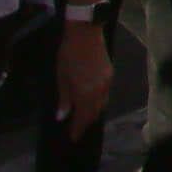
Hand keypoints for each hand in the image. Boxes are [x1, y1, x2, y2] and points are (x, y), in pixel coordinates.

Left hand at [57, 13, 116, 130]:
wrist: (85, 33)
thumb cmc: (68, 54)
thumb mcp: (61, 77)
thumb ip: (64, 98)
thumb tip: (62, 116)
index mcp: (85, 93)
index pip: (82, 118)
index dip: (77, 129)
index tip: (72, 138)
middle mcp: (99, 91)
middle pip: (94, 113)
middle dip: (86, 123)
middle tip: (77, 129)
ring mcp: (107, 82)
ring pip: (102, 104)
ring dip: (93, 113)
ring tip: (83, 117)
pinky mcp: (110, 75)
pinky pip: (105, 95)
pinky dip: (98, 102)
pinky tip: (91, 101)